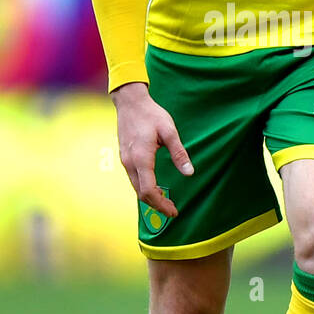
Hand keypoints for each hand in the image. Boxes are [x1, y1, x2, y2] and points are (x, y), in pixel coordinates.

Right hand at [111, 82, 192, 217]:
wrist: (130, 102)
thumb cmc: (151, 114)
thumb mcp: (169, 131)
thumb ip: (179, 152)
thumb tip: (189, 173)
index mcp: (141, 158)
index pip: (149, 190)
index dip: (161, 204)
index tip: (174, 211)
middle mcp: (130, 163)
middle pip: (141, 193)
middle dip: (156, 205)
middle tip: (172, 210)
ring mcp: (125, 160)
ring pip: (136, 188)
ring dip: (150, 198)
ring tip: (165, 202)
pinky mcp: (124, 157)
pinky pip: (133, 179)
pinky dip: (144, 188)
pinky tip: (154, 188)